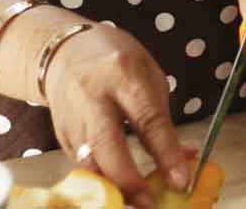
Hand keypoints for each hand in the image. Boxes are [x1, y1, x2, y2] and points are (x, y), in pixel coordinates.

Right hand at [37, 19, 195, 198]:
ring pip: (88, 161)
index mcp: (124, 74)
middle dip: (128, 180)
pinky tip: (120, 190)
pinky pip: (83, 165)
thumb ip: (163, 119)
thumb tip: (185, 160)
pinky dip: (102, 182)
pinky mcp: (60, 135)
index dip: (165, 153)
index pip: (147, 119)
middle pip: (106, 144)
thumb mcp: (148, 76)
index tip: (181, 181)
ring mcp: (72, 117)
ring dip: (113, 187)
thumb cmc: (116, 62)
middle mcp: (93, 96)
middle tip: (149, 204)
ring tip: (137, 203)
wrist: (64, 50)